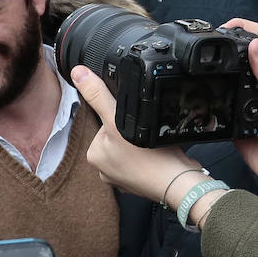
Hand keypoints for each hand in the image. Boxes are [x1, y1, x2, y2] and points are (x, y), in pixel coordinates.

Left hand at [71, 66, 202, 204]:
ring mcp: (123, 178)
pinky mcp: (140, 182)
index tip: (135, 123)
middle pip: (119, 135)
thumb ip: (98, 96)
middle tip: (146, 136)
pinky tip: (158, 156)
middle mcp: (104, 170)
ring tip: (153, 148)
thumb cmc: (149, 158)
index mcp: (94, 155)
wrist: (178, 183)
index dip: (122, 118)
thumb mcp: (118, 120)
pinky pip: (143, 160)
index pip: (104, 123)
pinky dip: (151, 156)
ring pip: (133, 148)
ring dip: (143, 144)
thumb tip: (78, 73)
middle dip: (133, 132)